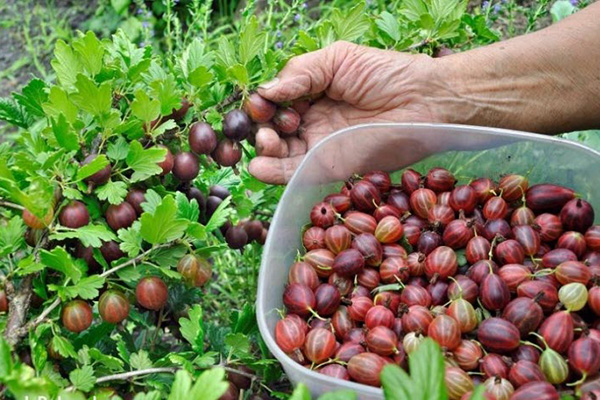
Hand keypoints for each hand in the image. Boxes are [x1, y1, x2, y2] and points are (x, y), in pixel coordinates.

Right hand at [248, 41, 446, 184]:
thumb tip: (266, 91)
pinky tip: (258, 167)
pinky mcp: (330, 166)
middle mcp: (311, 120)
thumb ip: (301, 72)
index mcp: (311, 93)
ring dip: (264, 149)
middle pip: (272, 128)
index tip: (262, 103)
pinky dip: (273, 173)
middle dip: (261, 127)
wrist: (425, 101)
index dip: (262, 103)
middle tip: (267, 124)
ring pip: (279, 152)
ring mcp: (320, 145)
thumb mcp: (339, 59)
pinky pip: (296, 173)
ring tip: (266, 140)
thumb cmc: (387, 74)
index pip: (274, 101)